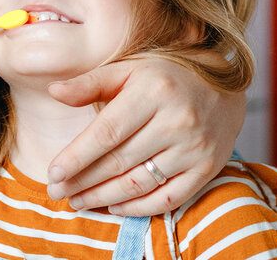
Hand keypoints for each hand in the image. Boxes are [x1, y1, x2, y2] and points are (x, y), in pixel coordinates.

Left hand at [44, 57, 244, 215]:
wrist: (223, 84)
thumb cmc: (163, 76)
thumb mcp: (127, 69)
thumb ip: (90, 83)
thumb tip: (53, 91)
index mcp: (153, 92)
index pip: (107, 132)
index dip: (78, 156)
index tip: (53, 173)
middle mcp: (177, 121)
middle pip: (120, 161)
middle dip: (83, 181)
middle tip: (57, 192)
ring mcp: (195, 147)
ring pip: (140, 182)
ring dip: (104, 197)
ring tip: (78, 200)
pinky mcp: (208, 167)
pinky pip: (169, 197)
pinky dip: (138, 207)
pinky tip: (113, 206)